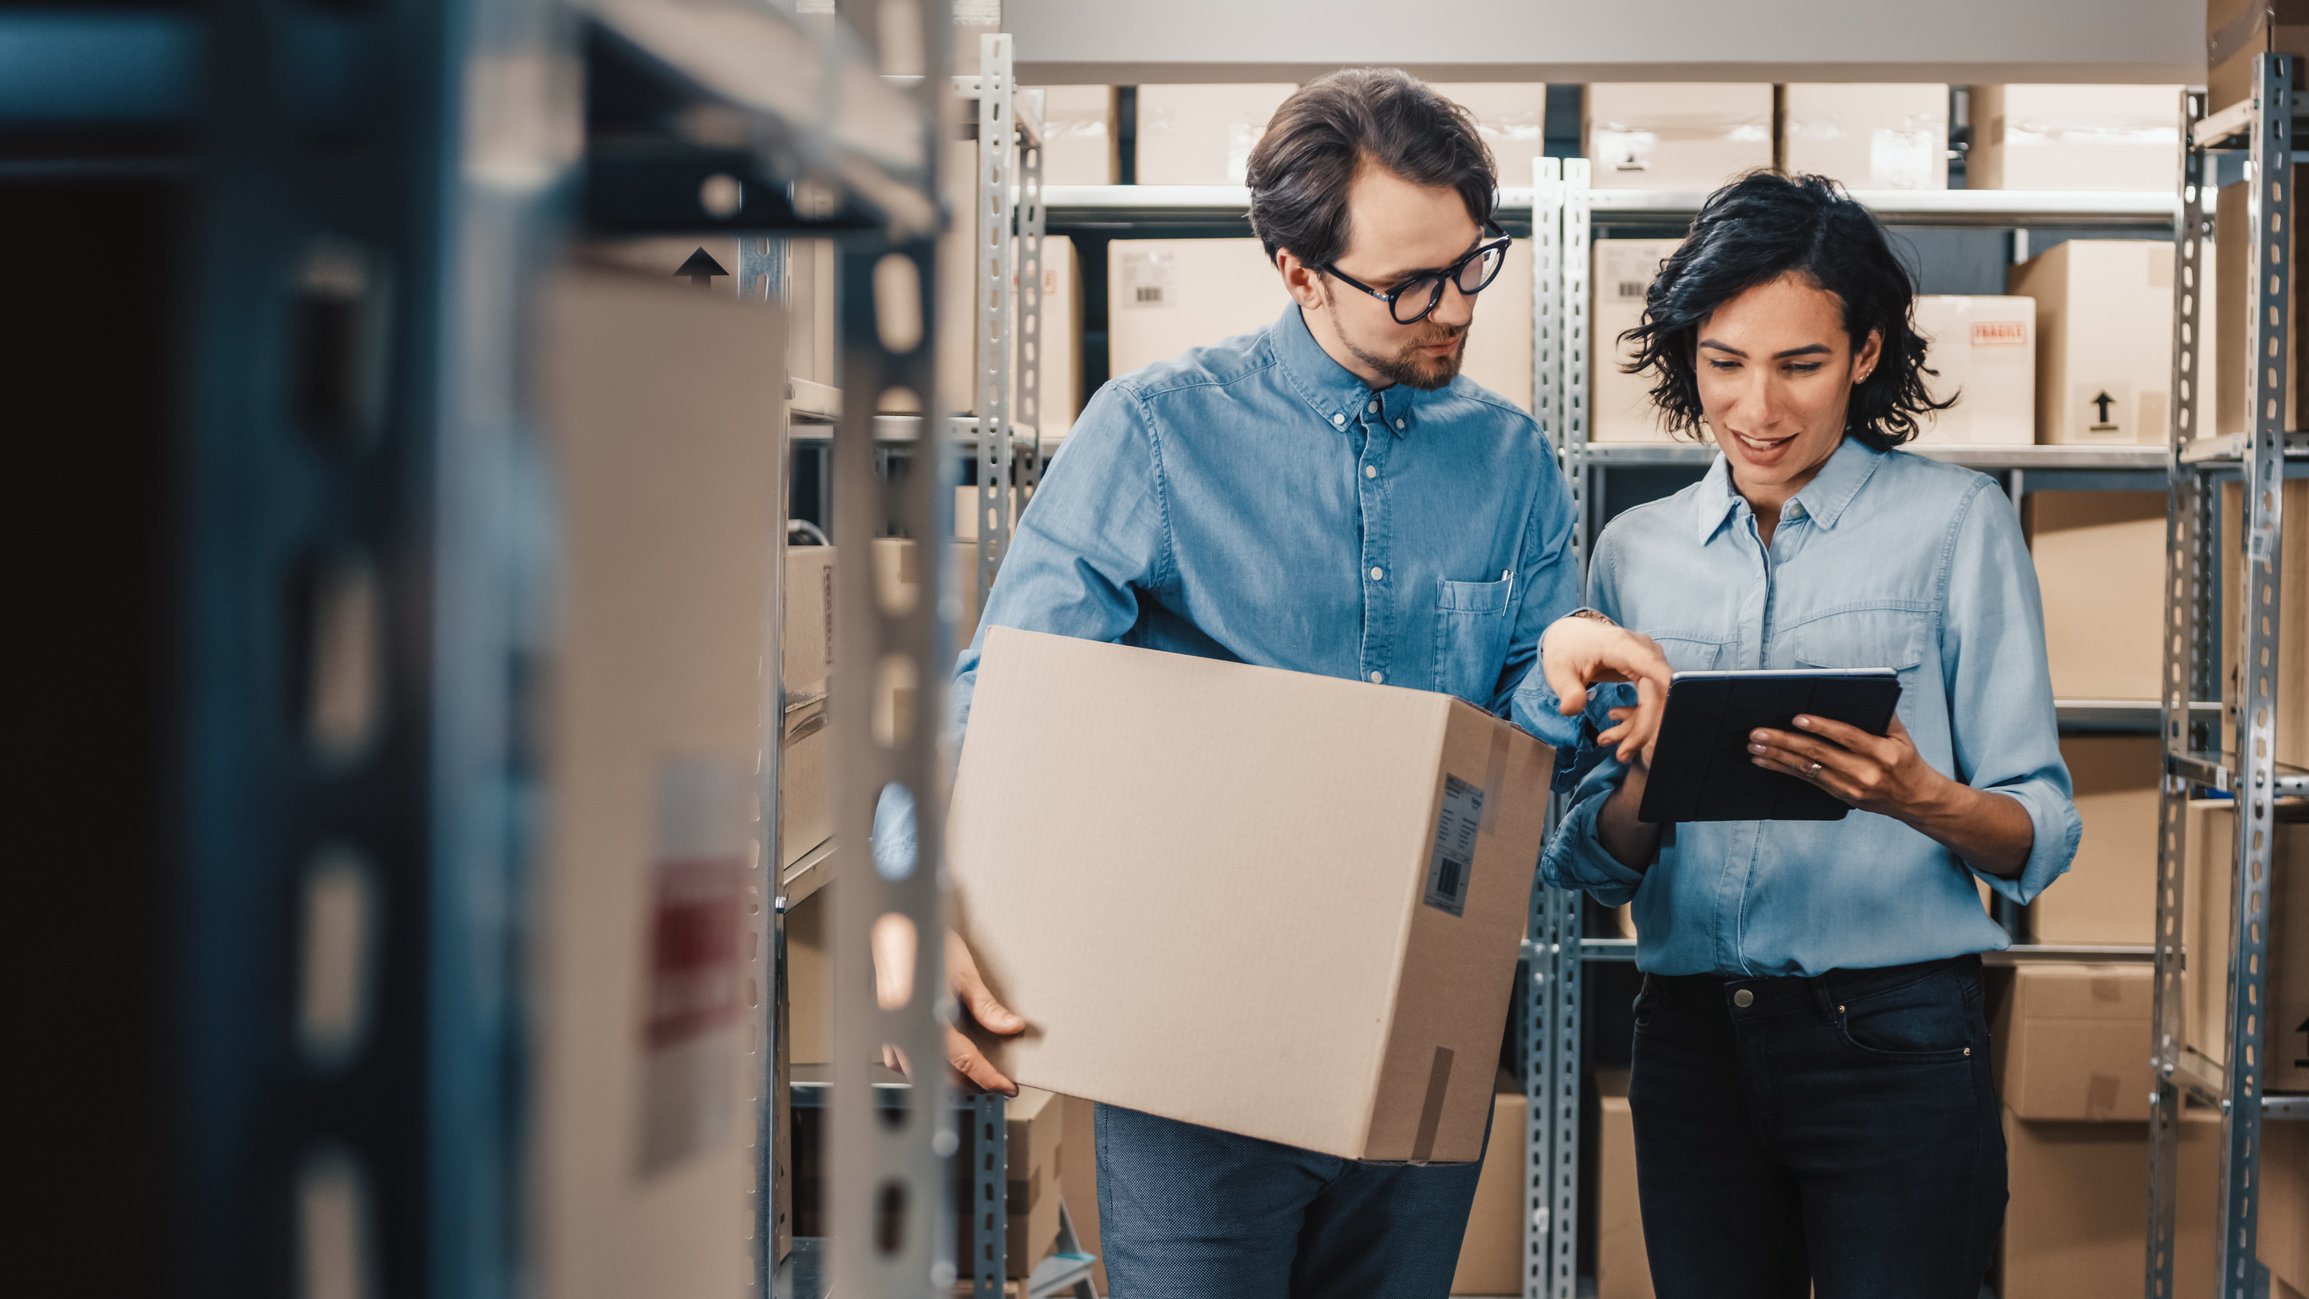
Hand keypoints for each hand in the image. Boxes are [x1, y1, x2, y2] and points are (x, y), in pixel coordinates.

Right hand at [873, 924, 1025, 1095]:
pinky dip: (925, 1064)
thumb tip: (1010, 1027)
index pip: (963, 1061)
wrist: (893, 925)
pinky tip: (938, 1056)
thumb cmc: (922, 942)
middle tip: (994, 1080)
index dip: (988, 1077)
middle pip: (940, 1074)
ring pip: (919, 1071)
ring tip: (972, 1070)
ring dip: (946, 1076)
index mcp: (925, 1016)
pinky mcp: (883, 1027)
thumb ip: (986, 1006)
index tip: (1005, 1086)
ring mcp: (889, 1030)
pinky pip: (903, 1059)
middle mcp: (903, 1029)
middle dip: (970, 1082)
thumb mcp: (963, 972)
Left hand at [1541, 615, 1671, 763]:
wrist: (1570, 636)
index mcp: (1622, 645)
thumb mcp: (1559, 671)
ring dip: (1638, 727)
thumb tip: (1571, 710)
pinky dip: (1638, 717)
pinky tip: (1615, 722)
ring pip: (1658, 700)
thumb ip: (1567, 691)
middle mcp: (1643, 650)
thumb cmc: (1566, 650)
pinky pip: (1652, 699)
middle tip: (1622, 755)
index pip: (1653, 668)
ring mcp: (1649, 660)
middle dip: (1643, 729)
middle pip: (1658, 694)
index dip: (1666, 692)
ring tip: (1608, 741)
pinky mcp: (1648, 671)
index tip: (1669, 720)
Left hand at [1746, 713, 1945, 820]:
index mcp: (1882, 752)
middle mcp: (1866, 772)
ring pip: (1808, 769)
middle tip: (1759, 732)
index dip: (1821, 727)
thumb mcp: (1902, 736)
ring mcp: (1852, 787)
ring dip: (1778, 756)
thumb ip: (1883, 715)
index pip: (1847, 737)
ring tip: (1755, 745)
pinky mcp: (1842, 796)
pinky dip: (1783, 769)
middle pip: (1820, 754)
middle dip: (1786, 742)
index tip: (1797, 718)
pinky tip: (1765, 761)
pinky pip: (1808, 781)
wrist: (1916, 800)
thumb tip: (1859, 691)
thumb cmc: (1906, 760)